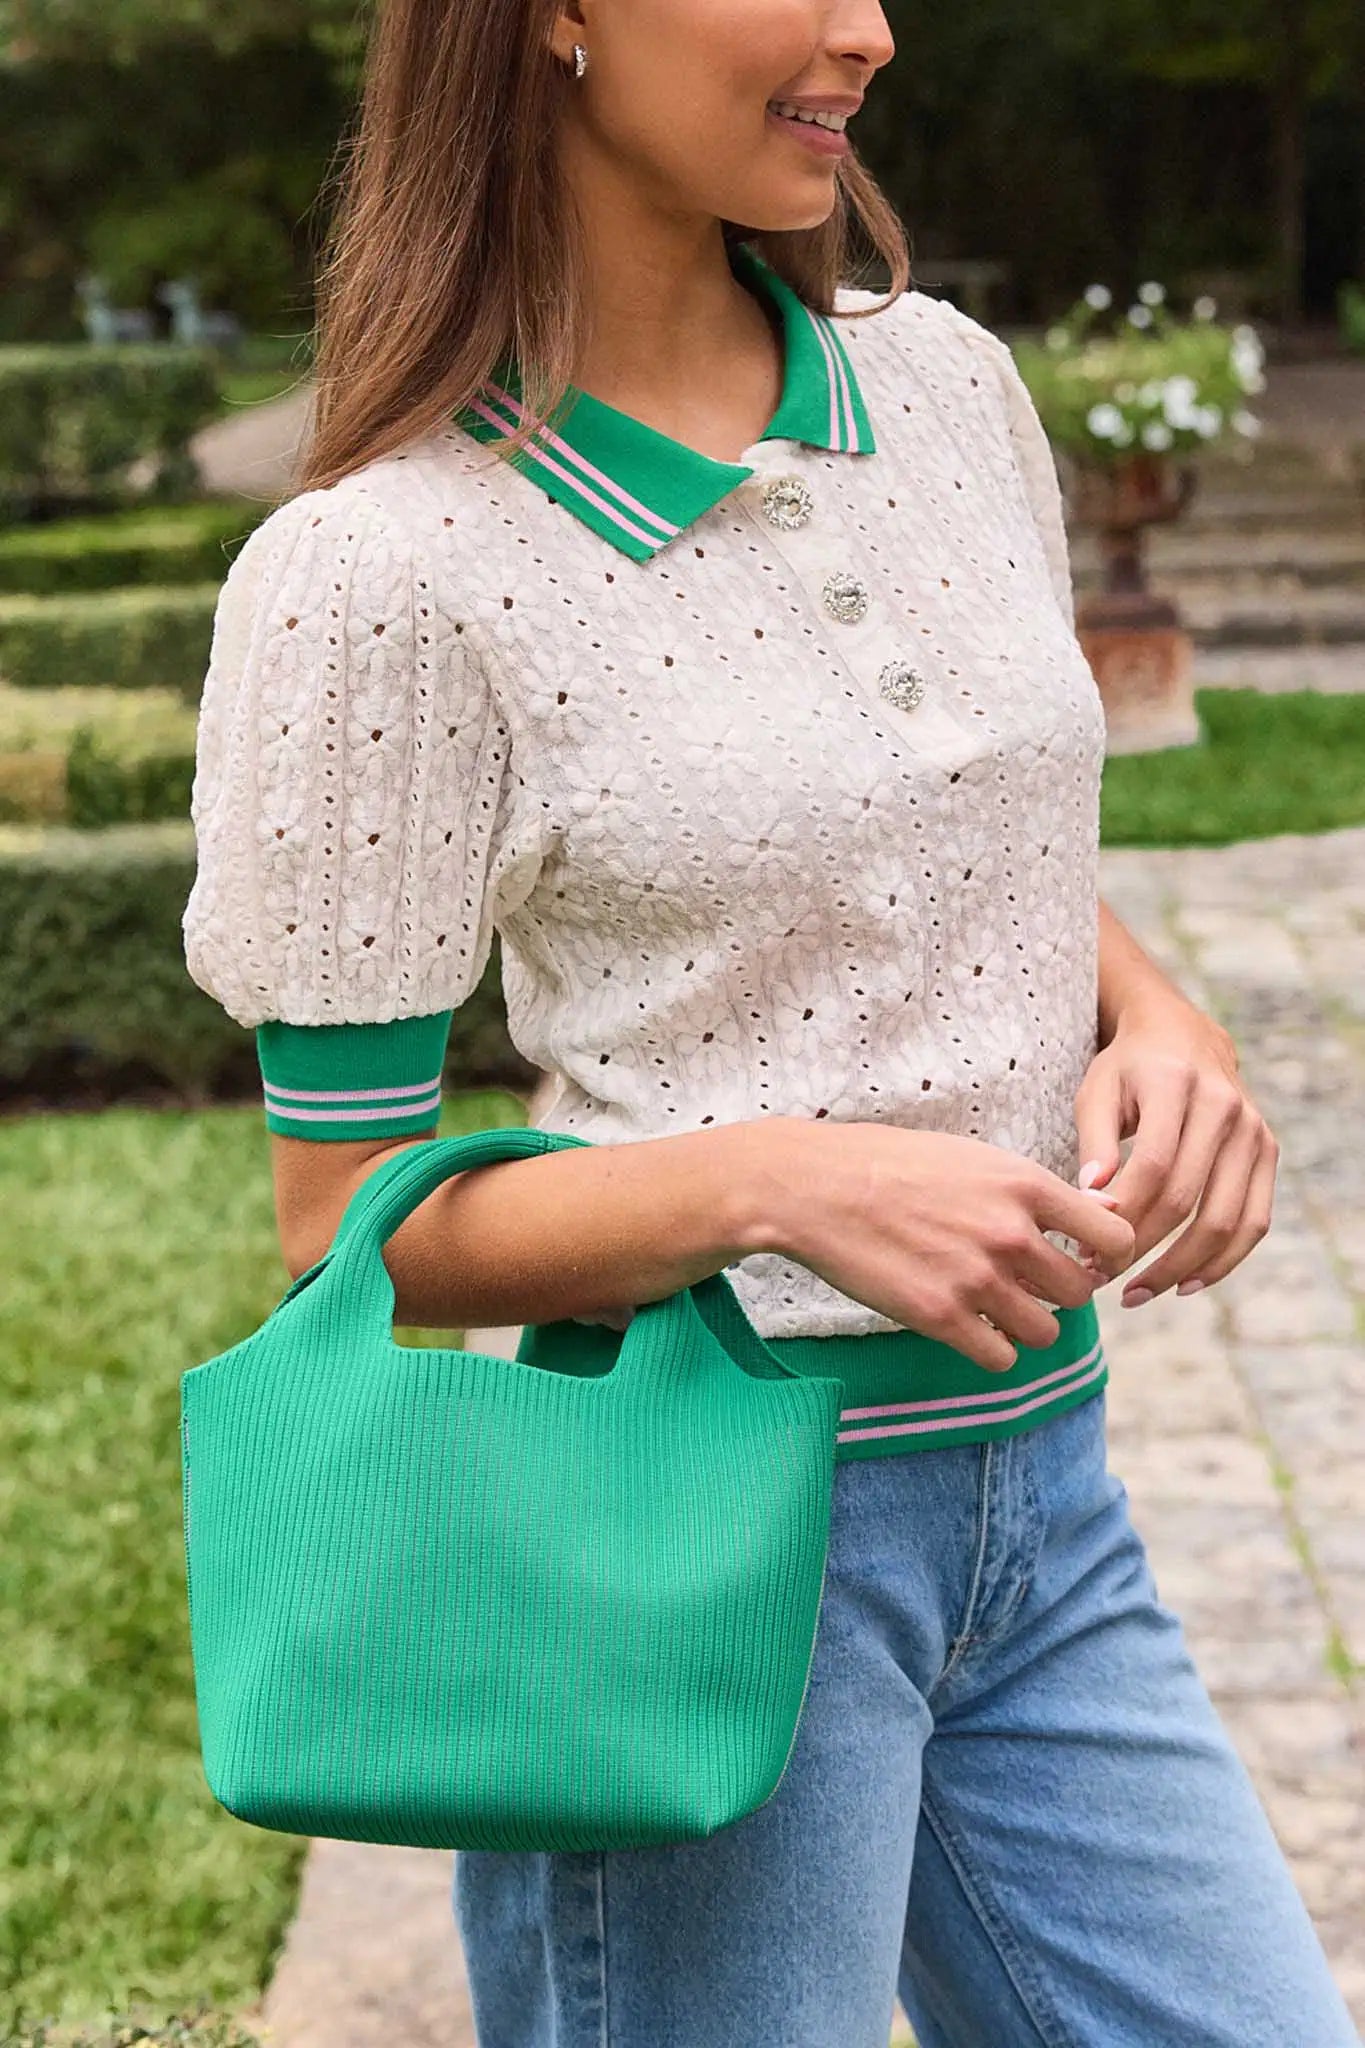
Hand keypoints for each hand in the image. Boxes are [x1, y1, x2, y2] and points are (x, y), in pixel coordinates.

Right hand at [758, 1120, 1135, 1373]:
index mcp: (1024, 1184)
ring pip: (1046, 1332)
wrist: (816, 1187)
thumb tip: (1100, 1213)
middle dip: (1058, 1293)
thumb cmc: (892, 1164)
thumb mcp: (974, 1158)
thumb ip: (1034, 1191)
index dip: (1104, 1254)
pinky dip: (991, 1349)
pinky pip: (1001, 1358)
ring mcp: (976, 1278)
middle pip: (1080, 1291)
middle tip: (1026, 1285)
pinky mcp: (941, 1317)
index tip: (1080, 1258)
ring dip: (1026, 1325)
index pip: (1113, 1236)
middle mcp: (1010, 1233)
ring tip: (994, 1307)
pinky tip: (967, 1326)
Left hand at [1073, 996, 1278, 1307]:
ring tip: (1137, 1292)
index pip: (1153, 1165)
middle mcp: (1224, 1107)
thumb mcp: (1097, 1091)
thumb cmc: (1128, 1070)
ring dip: (1180, 1266)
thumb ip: (1094, 1143)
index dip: (1122, 1214)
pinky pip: (1254, 1221)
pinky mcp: (1268, 1153)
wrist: (1182, 1035)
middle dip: (1141, 1247)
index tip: (1086, 1248)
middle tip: (1100, 1276)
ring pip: (1225, 1219)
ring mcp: (1253, 1131)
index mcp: (1175, 1084)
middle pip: (1186, 1197)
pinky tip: (1185, 1284)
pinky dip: (1223, 1261)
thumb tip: (1092, 1203)